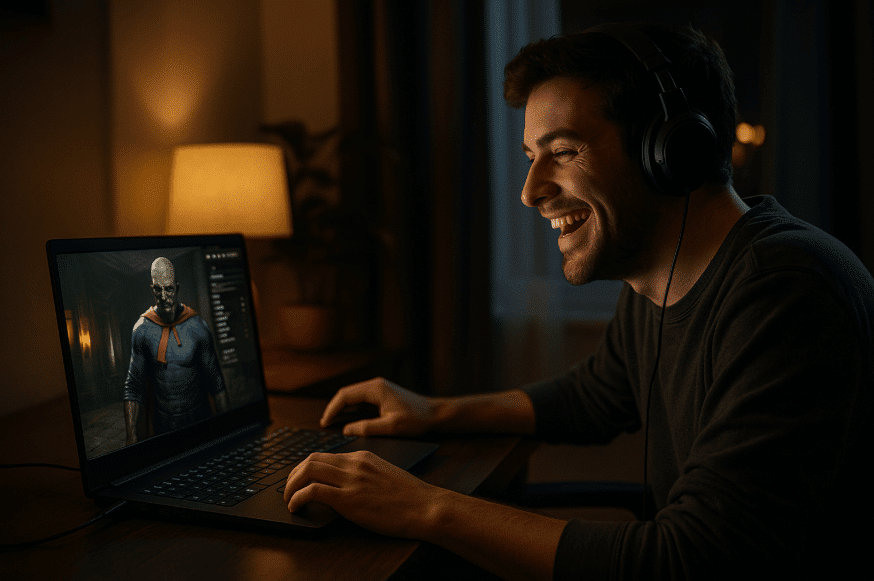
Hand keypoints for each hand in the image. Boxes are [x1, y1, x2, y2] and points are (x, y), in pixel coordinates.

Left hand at [283, 450, 439, 537]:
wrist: (425, 506)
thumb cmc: (410, 496)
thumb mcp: (384, 474)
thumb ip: (364, 473)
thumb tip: (345, 483)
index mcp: (363, 456)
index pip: (324, 455)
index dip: (305, 467)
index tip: (299, 479)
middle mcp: (354, 464)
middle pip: (310, 459)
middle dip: (293, 475)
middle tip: (288, 489)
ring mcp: (351, 480)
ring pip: (307, 471)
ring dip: (291, 486)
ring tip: (289, 499)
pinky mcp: (349, 499)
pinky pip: (312, 492)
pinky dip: (297, 498)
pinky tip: (296, 507)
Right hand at [320, 377, 436, 436]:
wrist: (436, 414)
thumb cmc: (416, 419)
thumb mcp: (391, 427)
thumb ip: (367, 428)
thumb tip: (346, 430)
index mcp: (376, 389)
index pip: (345, 395)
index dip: (332, 409)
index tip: (324, 422)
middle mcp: (376, 385)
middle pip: (347, 393)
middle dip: (334, 407)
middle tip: (325, 423)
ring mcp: (380, 388)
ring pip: (353, 395)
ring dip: (342, 407)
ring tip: (332, 422)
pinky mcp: (383, 393)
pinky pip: (361, 398)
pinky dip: (351, 407)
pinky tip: (347, 418)